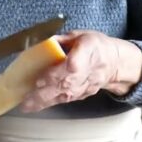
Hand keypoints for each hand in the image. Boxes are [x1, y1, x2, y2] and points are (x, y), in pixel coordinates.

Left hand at [21, 30, 141, 111]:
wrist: (115, 62)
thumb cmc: (96, 46)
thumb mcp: (80, 34)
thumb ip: (61, 39)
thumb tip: (41, 42)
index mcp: (89, 50)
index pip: (74, 65)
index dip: (57, 74)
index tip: (41, 80)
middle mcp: (89, 70)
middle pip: (66, 84)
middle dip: (44, 92)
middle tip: (26, 98)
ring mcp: (87, 85)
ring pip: (65, 95)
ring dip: (44, 101)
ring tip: (26, 105)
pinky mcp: (84, 94)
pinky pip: (66, 100)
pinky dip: (49, 104)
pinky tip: (35, 106)